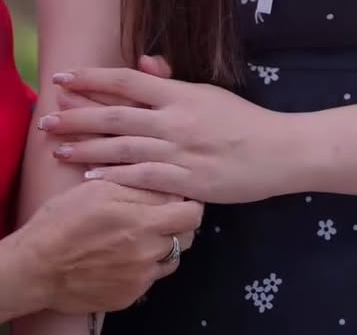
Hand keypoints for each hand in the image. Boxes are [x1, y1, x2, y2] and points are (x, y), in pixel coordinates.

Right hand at [13, 179, 202, 313]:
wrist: (36, 267)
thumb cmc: (64, 221)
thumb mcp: (101, 188)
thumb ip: (142, 187)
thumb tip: (172, 187)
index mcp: (145, 221)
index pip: (193, 214)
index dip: (190, 203)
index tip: (180, 197)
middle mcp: (148, 252)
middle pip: (187, 237)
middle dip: (179, 223)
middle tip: (160, 214)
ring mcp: (140, 279)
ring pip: (171, 259)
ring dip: (164, 246)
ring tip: (140, 235)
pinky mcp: (129, 297)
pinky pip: (150, 279)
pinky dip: (145, 266)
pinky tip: (124, 256)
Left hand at [38, 66, 303, 203]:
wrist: (279, 151)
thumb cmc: (243, 120)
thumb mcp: (209, 93)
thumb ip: (173, 82)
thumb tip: (145, 63)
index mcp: (181, 94)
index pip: (128, 81)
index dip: (92, 78)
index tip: (63, 77)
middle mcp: (175, 120)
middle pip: (116, 115)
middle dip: (77, 116)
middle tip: (47, 118)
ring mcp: (179, 152)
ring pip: (122, 148)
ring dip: (87, 149)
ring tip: (58, 149)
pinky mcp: (185, 182)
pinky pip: (141, 179)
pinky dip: (114, 178)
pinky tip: (91, 180)